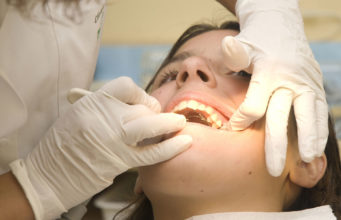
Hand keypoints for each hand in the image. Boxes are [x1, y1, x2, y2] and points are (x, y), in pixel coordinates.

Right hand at [10, 77, 191, 218]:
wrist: (48, 175)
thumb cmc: (63, 143)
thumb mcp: (78, 113)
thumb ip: (105, 104)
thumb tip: (132, 99)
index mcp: (92, 103)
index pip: (126, 85)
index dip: (140, 92)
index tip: (143, 101)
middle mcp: (103, 118)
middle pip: (142, 107)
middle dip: (154, 111)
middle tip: (158, 117)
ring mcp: (113, 140)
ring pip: (150, 125)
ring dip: (169, 124)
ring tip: (181, 122)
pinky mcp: (120, 161)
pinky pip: (152, 152)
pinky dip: (171, 147)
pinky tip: (185, 141)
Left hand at [220, 0, 327, 175]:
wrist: (283, 27)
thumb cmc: (258, 40)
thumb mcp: (244, 43)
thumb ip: (235, 52)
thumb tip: (226, 46)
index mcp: (269, 71)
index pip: (255, 104)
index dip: (243, 119)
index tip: (233, 129)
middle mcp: (290, 79)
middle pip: (282, 116)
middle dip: (277, 145)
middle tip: (273, 169)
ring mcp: (306, 83)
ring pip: (308, 116)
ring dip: (308, 140)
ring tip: (305, 162)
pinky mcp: (316, 86)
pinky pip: (320, 111)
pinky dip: (320, 130)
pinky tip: (317, 148)